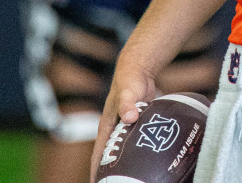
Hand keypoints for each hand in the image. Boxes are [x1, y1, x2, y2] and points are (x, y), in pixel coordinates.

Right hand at [90, 59, 157, 181]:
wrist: (138, 70)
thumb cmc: (130, 81)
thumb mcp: (129, 92)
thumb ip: (128, 104)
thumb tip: (129, 118)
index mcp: (106, 126)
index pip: (98, 154)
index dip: (97, 170)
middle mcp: (113, 130)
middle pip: (108, 156)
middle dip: (109, 172)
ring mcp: (123, 128)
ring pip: (121, 152)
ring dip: (123, 165)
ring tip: (130, 179)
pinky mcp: (135, 126)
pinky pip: (133, 144)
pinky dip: (136, 155)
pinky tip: (145, 164)